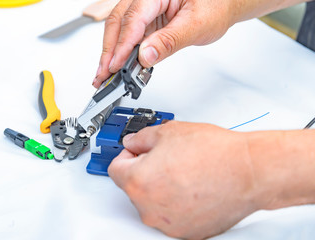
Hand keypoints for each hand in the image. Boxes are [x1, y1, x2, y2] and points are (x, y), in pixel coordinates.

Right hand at [92, 0, 303, 86]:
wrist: (224, 5)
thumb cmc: (216, 6)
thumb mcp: (197, 25)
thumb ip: (170, 41)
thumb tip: (146, 56)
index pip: (133, 19)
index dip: (122, 46)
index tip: (115, 66)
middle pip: (118, 23)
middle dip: (109, 52)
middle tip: (103, 75)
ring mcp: (145, 8)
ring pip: (119, 29)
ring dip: (111, 53)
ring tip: (105, 74)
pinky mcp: (147, 19)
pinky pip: (129, 34)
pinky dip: (122, 51)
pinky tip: (118, 64)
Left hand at [108, 121, 259, 238]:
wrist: (248, 172)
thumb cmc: (214, 153)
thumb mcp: (169, 132)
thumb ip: (141, 138)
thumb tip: (133, 143)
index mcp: (138, 182)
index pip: (115, 168)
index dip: (127, 155)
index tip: (137, 152)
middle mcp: (149, 207)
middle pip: (134, 186)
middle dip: (145, 171)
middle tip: (167, 158)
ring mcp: (167, 223)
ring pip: (152, 201)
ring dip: (160, 187)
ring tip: (184, 172)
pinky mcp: (186, 231)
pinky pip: (170, 214)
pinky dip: (176, 202)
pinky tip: (193, 187)